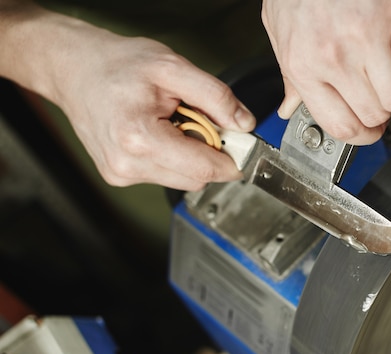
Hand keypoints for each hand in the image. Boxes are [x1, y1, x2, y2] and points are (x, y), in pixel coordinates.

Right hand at [57, 34, 255, 189]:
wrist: (75, 70)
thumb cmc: (118, 66)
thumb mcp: (174, 68)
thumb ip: (216, 97)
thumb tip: (244, 124)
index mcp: (139, 138)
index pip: (204, 169)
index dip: (231, 159)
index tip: (241, 145)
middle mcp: (127, 164)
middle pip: (196, 180)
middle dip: (208, 154)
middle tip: (197, 122)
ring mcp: (120, 174)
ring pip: (182, 180)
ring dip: (188, 156)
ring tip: (171, 124)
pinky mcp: (117, 176)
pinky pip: (164, 176)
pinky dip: (171, 158)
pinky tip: (156, 133)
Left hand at [262, 0, 390, 144]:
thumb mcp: (279, 29)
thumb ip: (289, 74)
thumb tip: (290, 108)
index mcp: (304, 65)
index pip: (340, 125)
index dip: (358, 135)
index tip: (365, 132)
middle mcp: (336, 58)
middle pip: (373, 115)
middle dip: (379, 117)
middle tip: (379, 107)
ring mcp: (369, 41)